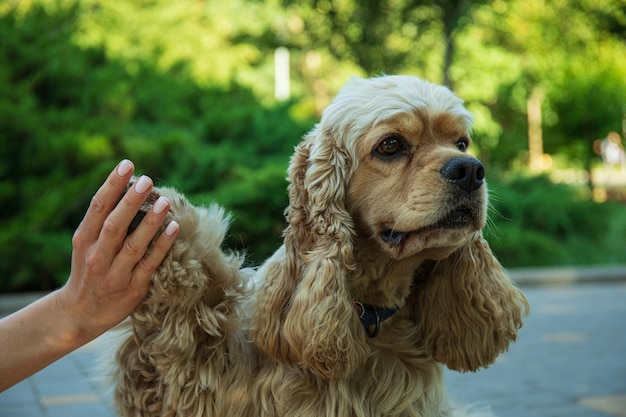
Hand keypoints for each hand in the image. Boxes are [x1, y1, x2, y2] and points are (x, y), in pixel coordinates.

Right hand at [57, 159, 178, 341]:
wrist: (80, 313)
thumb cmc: (89, 269)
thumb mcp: (88, 244)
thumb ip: (104, 220)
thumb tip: (129, 186)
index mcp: (85, 239)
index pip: (98, 207)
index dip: (112, 185)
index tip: (127, 164)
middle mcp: (97, 255)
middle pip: (115, 224)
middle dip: (131, 201)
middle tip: (147, 180)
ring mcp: (115, 273)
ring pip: (134, 245)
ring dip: (150, 223)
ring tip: (165, 202)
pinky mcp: (133, 288)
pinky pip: (150, 264)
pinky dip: (162, 246)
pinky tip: (174, 229)